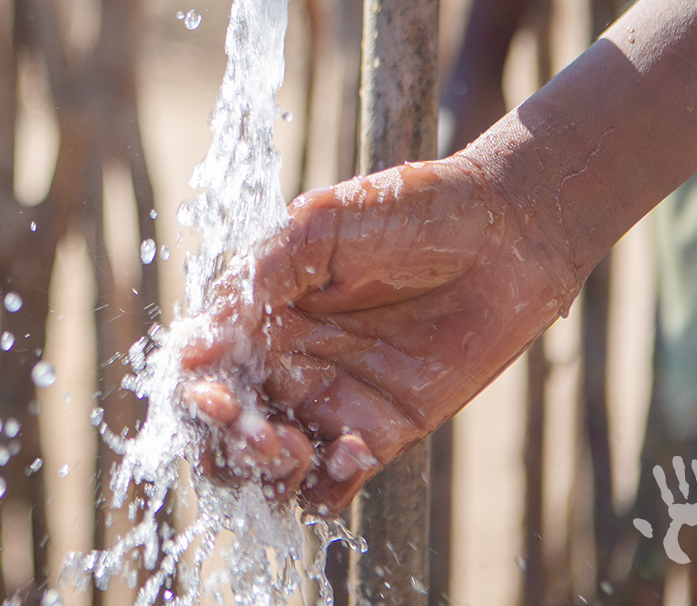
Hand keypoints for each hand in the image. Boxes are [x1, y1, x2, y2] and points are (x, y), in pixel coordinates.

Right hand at [179, 156, 575, 513]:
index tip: (212, 388)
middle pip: (224, 425)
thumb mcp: (322, 225)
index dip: (192, 386)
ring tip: (293, 446)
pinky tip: (353, 449)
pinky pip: (333, 484)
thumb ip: (261, 276)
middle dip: (222, 441)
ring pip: (268, 465)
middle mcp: (286, 358)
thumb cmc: (409, 210)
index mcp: (261, 306)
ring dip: (264, 472)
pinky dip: (326, 486)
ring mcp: (330, 398)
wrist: (503, 231)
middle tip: (255, 429)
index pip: (202, 362)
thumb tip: (197, 343)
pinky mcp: (379, 431)